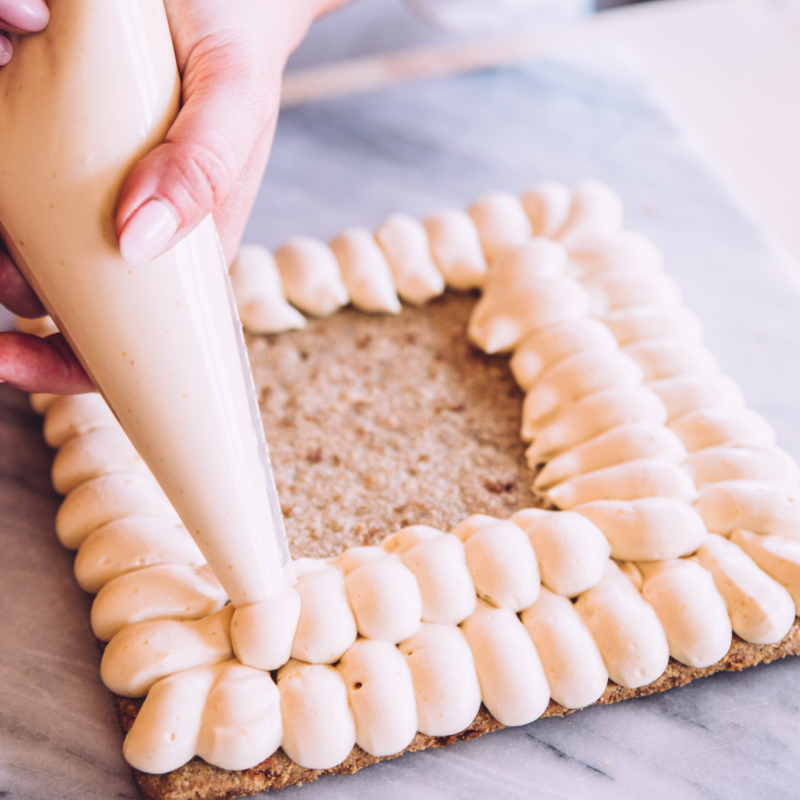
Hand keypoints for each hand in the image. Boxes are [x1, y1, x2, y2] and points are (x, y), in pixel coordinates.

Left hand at [0, 0, 346, 393]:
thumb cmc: (238, 40)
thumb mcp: (232, 98)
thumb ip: (203, 167)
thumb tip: (138, 245)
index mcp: (187, 242)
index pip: (135, 330)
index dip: (71, 362)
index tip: (10, 358)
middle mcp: (142, 224)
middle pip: (73, 294)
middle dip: (17, 293)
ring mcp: (105, 189)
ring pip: (39, 244)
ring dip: (1, 243)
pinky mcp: (74, 147)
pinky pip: (27, 186)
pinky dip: (4, 186)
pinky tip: (4, 155)